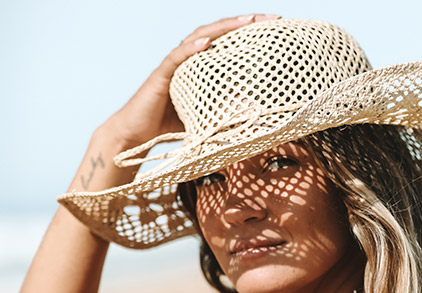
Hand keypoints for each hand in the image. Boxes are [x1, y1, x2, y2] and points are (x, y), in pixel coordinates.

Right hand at [104, 14, 280, 148]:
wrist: (137, 136)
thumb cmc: (169, 126)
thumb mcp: (206, 117)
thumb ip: (225, 110)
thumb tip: (253, 111)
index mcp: (201, 66)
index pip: (227, 44)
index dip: (249, 34)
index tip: (274, 27)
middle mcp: (189, 59)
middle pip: (218, 33)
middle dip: (244, 23)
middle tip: (270, 18)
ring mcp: (174, 64)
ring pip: (200, 38)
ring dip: (224, 28)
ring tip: (246, 21)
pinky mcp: (160, 75)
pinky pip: (177, 57)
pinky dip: (191, 48)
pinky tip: (206, 42)